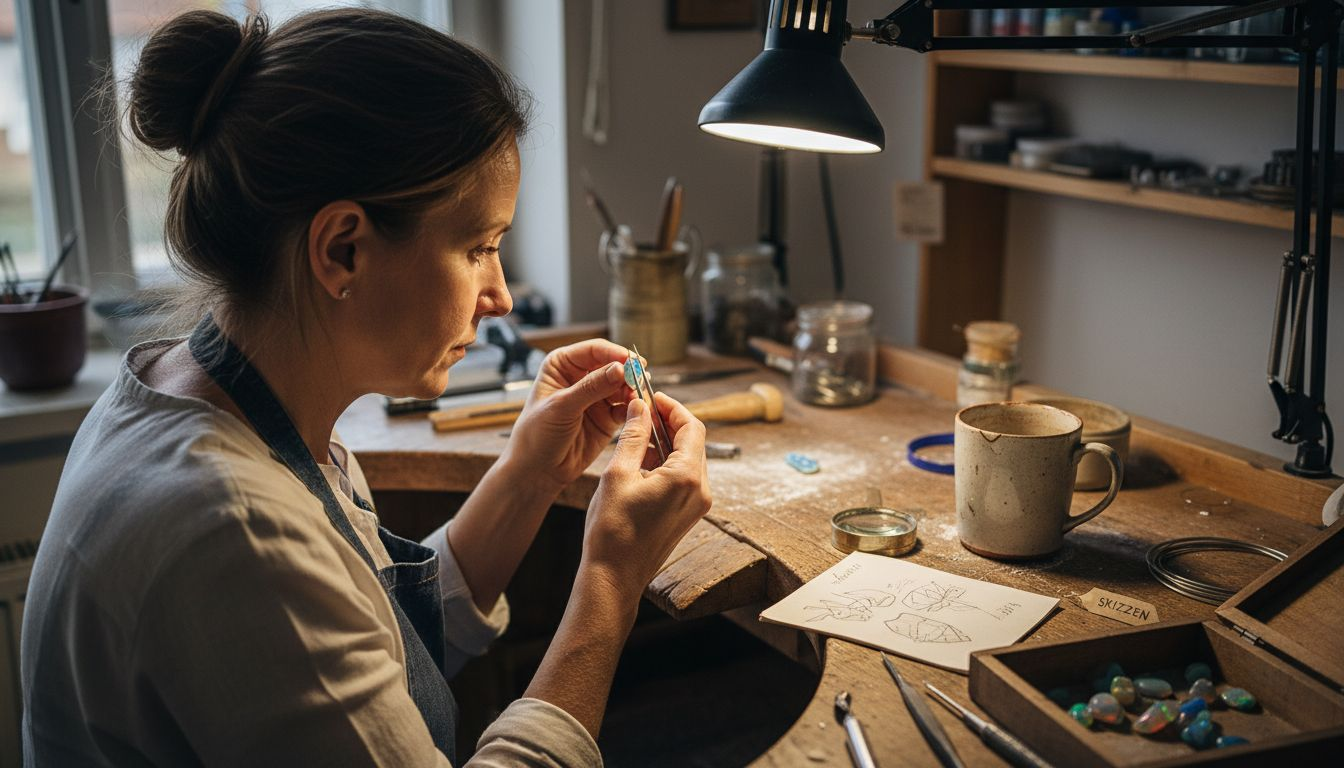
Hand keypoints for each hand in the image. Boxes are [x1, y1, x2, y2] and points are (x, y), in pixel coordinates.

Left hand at [503, 339, 633, 490]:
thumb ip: (591, 387)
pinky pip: (626, 407)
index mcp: (562, 365)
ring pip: (623, 386)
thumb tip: (620, 369)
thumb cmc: (536, 434)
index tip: (632, 362)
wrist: (538, 471)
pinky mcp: (607, 417)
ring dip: (633, 390)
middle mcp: (581, 377)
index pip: (594, 350)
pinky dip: (634, 408)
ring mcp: (596, 397)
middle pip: (613, 366)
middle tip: (641, 380)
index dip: (615, 354)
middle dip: (628, 373)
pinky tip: (638, 411)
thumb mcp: (561, 407)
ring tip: (639, 398)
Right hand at [580, 392, 711, 597]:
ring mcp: (697, 504)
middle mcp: (700, 490)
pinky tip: (641, 459)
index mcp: (686, 477)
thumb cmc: (613, 530)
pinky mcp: (688, 514)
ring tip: (637, 433)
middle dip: (669, 422)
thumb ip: (632, 436)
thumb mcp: (618, 474)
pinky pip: (684, 478)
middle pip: (694, 441)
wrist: (615, 577)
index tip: (652, 396)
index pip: (691, 427)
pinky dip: (667, 462)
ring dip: (667, 442)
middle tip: (643, 410)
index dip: (672, 407)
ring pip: (689, 459)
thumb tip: (640, 407)